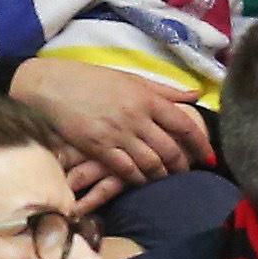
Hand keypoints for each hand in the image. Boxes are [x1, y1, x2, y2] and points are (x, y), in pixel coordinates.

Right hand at [12, 57, 209, 188]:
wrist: (48, 85)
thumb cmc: (91, 79)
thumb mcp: (129, 78)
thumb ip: (164, 90)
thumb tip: (195, 95)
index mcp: (146, 98)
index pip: (183, 125)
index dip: (200, 144)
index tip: (209, 156)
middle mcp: (135, 117)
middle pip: (170, 149)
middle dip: (182, 165)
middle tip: (186, 171)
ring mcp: (117, 134)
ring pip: (151, 163)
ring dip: (161, 174)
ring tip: (164, 177)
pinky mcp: (98, 148)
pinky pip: (126, 170)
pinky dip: (137, 178)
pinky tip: (140, 179)